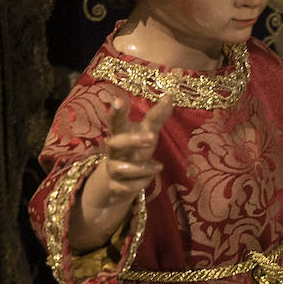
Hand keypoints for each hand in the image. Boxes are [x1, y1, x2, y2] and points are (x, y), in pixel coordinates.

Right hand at [69, 94, 173, 250]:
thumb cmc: (136, 149)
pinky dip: (139, 184)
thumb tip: (170, 95)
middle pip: (115, 143)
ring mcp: (113, 168)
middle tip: (152, 137)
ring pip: (122, 168)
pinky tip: (148, 180)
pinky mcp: (115, 187)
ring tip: (158, 166)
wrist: (118, 181)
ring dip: (141, 168)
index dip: (117, 111)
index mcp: (121, 133)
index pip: (117, 120)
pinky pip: (125, 187)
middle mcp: (114, 150)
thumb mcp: (147, 132)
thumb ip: (157, 116)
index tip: (119, 99)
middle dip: (132, 140)